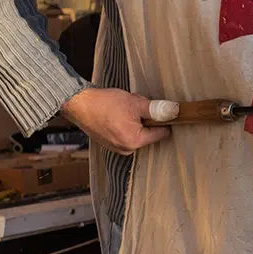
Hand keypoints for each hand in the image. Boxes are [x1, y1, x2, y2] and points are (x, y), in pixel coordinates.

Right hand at [61, 88, 179, 154]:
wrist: (77, 103)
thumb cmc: (104, 103)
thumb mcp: (135, 103)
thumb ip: (157, 110)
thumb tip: (175, 111)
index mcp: (134, 142)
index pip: (161, 133)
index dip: (161, 119)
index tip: (155, 109)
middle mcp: (126, 149)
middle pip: (148, 132)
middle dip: (145, 118)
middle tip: (133, 106)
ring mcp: (116, 148)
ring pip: (137, 131)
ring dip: (134, 119)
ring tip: (122, 109)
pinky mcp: (109, 143)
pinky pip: (125, 132)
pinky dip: (125, 122)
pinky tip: (116, 113)